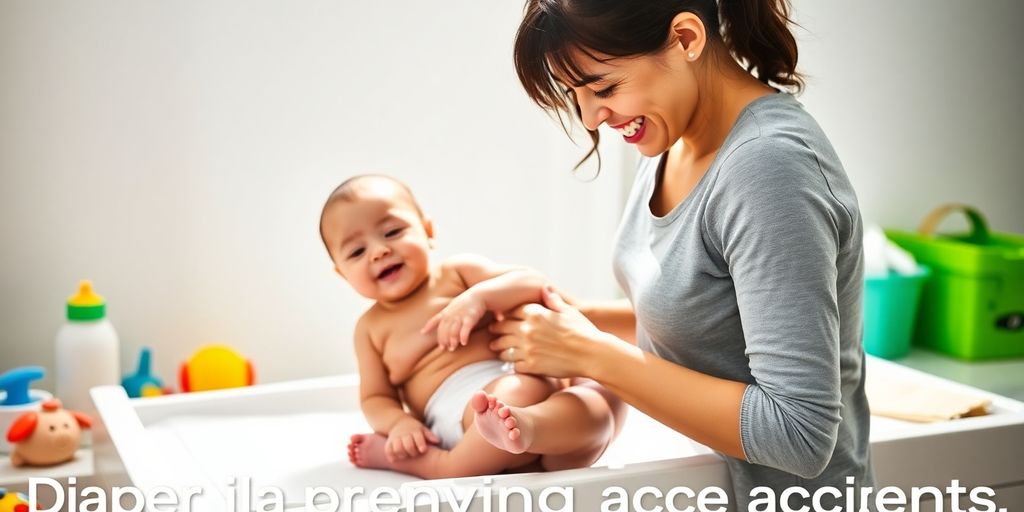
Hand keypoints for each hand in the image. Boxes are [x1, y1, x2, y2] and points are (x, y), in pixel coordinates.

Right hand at [385, 417, 439, 460]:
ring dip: (401, 454)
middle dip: (412, 451)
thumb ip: (429, 435)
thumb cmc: (413, 428)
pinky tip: (394, 459)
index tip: (423, 450)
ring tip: (405, 457)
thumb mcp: (422, 429)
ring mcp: (396, 438)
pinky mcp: (389, 442)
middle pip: (408, 444)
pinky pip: (388, 449)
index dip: (420, 444)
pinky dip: (390, 455)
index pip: (418, 437)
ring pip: (397, 448)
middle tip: (415, 454)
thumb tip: (437, 441)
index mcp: (414, 431)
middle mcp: (404, 434)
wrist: (397, 422)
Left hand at [421, 291, 487, 350]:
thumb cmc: (466, 302)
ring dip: (452, 341)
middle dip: (443, 340)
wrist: (479, 295)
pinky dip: (463, 337)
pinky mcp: (470, 318)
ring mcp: (460, 316)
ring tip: (452, 348)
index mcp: (446, 312)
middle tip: (443, 348)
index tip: (423, 332)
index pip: (435, 320)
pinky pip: (465, 330)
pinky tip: (463, 343)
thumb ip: (446, 313)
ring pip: (453, 331)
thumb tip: (441, 319)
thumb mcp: (453, 305)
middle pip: (444, 329)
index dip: (428, 326)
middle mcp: (451, 315)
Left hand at [489, 286, 611, 377]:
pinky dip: (514, 364)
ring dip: (501, 349)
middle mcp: (528, 329)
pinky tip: (515, 363)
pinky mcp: (532, 365)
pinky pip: (514, 365)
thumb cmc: (583, 331)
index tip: (501, 317)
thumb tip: (545, 287)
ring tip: (499, 350)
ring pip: (504, 348)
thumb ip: (552, 300)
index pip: (510, 311)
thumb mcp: (568, 311)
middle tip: (493, 332)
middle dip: (497, 331)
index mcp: (536, 313)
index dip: (505, 314)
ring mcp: (528, 348)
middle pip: (502, 329)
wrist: (593, 354)